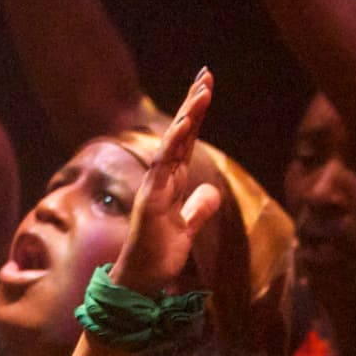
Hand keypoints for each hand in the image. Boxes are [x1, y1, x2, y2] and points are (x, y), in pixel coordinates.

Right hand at [109, 70, 222, 291]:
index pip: (186, 140)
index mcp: (171, 181)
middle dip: (193, 103)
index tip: (206, 87)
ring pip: (173, 143)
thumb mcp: (188, 228)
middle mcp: (161, 178)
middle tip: (206, 74)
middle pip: (180, 134)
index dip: (196, 114)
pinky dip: (174, 144)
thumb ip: (199, 208)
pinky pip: (163, 166)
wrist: (142, 281)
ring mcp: (154, 186)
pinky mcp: (151, 199)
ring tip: (202, 90)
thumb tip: (213, 192)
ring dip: (188, 116)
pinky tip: (185, 124)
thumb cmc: (159, 254)